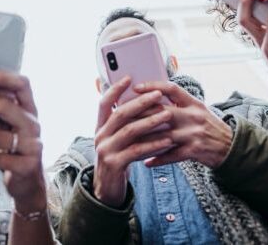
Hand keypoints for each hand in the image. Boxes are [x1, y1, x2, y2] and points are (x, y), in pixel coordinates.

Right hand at [92, 77, 173, 206]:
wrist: (107, 190)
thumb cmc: (118, 159)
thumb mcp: (118, 140)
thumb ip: (126, 124)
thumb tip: (145, 102)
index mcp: (100, 127)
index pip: (104, 103)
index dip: (115, 89)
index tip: (129, 77)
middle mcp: (100, 136)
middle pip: (120, 114)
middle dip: (140, 102)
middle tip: (158, 94)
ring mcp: (105, 150)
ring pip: (129, 131)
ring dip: (150, 121)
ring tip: (167, 115)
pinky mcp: (114, 164)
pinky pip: (136, 150)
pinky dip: (153, 144)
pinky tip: (167, 140)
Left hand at [133, 81, 232, 167]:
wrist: (231, 147)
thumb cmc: (209, 126)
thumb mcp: (198, 109)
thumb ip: (179, 103)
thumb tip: (152, 95)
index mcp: (193, 102)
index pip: (171, 89)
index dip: (153, 86)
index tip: (135, 88)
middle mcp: (194, 116)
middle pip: (162, 112)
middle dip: (141, 115)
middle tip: (122, 117)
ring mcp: (194, 133)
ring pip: (163, 135)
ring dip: (144, 140)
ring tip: (128, 142)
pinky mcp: (194, 151)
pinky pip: (171, 155)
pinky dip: (157, 159)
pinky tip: (145, 161)